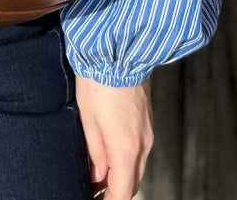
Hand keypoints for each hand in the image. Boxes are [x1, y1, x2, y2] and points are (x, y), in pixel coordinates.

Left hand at [74, 75, 152, 199]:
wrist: (119, 50)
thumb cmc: (98, 80)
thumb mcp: (88, 119)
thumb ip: (94, 152)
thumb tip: (97, 176)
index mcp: (126, 148)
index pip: (122, 193)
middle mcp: (143, 144)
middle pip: (132, 183)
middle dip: (115, 191)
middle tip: (93, 189)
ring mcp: (148, 133)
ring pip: (137, 167)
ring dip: (121, 174)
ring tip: (97, 172)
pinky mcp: (148, 121)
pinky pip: (140, 150)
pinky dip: (126, 158)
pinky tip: (109, 150)